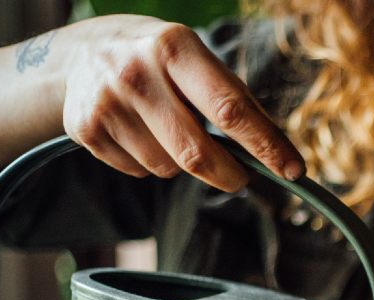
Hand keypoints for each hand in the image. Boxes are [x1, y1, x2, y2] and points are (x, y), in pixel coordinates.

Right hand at [61, 15, 303, 190]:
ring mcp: (106, 102)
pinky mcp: (84, 129)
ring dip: (182, 164)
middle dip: (229, 174)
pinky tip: (141, 134)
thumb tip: (276, 150)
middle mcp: (137, 72)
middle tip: (242, 178)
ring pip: (168, 167)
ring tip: (170, 132)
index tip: (292, 170)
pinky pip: (139, 172)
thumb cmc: (160, 61)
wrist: (81, 52)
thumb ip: (233, 99)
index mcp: (175, 48)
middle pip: (197, 152)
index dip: (266, 145)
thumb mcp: (196, 60)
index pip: (231, 108)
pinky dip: (151, 163)